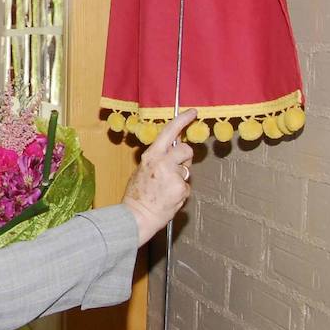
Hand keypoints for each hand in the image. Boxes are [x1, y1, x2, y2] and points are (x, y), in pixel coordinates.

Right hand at [122, 109, 196, 243]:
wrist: (136, 216)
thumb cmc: (138, 196)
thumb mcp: (143, 170)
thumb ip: (159, 160)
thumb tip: (175, 152)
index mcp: (151, 156)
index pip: (169, 132)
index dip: (182, 120)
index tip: (193, 113)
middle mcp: (162, 162)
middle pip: (185, 149)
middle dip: (186, 157)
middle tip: (179, 167)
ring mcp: (173, 175)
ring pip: (187, 170)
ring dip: (181, 178)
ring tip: (167, 189)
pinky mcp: (181, 188)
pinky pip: (187, 187)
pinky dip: (181, 193)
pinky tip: (169, 198)